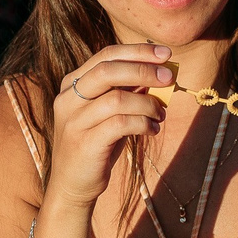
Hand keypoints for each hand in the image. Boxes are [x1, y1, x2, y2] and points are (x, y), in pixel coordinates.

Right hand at [46, 44, 172, 209]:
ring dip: (147, 103)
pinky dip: (143, 123)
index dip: (137, 52)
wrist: (72, 185)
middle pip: (107, 71)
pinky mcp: (84, 143)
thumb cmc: (95, 144)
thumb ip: (125, 92)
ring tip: (160, 114)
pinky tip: (152, 129)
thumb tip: (158, 73)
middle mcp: (68, 99)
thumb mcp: (108, 113)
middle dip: (143, 70)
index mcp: (72, 84)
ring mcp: (73, 121)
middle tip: (169, 77)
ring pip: (116, 99)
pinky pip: (120, 124)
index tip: (165, 54)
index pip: (105, 56)